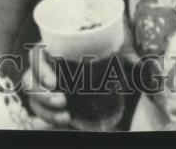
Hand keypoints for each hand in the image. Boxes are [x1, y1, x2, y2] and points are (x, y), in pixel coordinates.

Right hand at [23, 23, 141, 129]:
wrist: (111, 98)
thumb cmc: (110, 72)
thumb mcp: (120, 64)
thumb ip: (130, 62)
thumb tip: (146, 66)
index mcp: (57, 51)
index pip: (37, 53)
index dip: (40, 66)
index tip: (55, 81)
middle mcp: (48, 70)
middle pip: (29, 77)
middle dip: (42, 92)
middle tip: (62, 101)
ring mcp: (46, 90)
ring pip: (32, 98)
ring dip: (44, 109)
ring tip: (65, 116)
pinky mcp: (48, 107)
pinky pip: (37, 114)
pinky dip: (45, 120)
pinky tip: (58, 124)